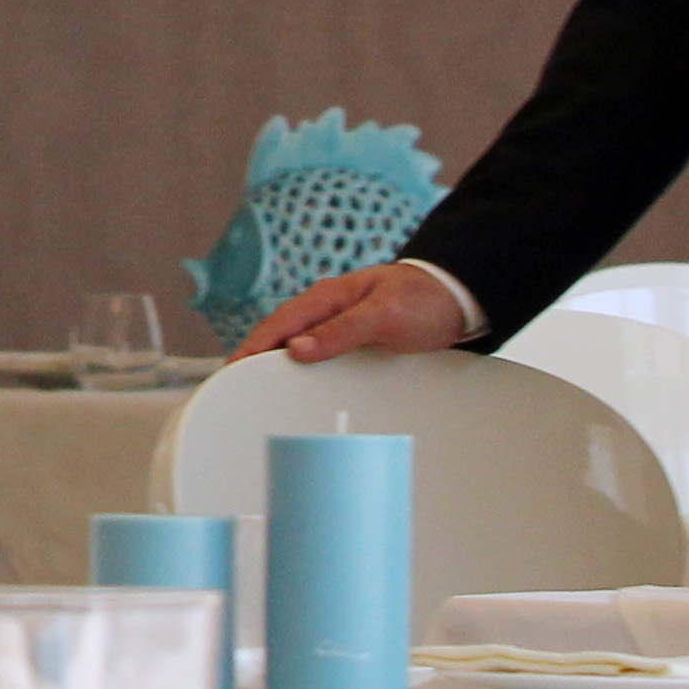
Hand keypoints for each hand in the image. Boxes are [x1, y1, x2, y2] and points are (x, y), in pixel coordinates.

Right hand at [229, 262, 469, 365]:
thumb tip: (296, 349)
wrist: (456, 298)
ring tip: (258, 390)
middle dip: (254, 358)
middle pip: (280, 335)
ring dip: (276, 363)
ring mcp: (339, 322)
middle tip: (235, 388)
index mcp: (327, 297)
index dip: (251, 348)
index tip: (231, 372)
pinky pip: (317, 352)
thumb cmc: (422, 300)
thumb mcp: (383, 316)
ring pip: (297, 344)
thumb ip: (341, 331)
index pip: (278, 325)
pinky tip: (299, 383)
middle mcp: (327, 309)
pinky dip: (301, 366)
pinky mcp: (353, 337)